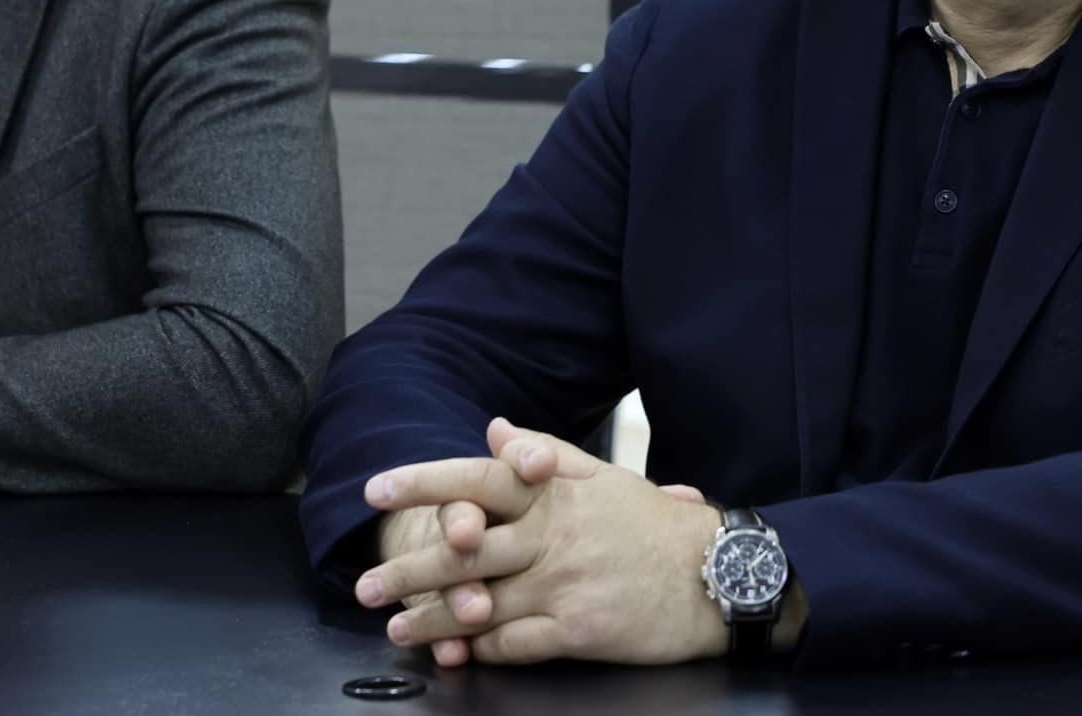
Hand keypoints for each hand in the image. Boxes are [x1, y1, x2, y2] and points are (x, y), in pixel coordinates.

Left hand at [356, 416, 728, 666]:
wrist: (714, 574)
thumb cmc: (654, 525)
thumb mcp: (601, 476)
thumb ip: (541, 451)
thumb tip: (492, 429)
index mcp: (553, 492)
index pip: (476, 478)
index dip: (423, 482)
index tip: (376, 488)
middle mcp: (552, 535)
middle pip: (465, 550)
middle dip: (409, 568)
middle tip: (367, 584)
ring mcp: (564, 584)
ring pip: (480, 603)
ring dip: (432, 618)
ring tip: (396, 627)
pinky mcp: (579, 631)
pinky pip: (514, 643)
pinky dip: (479, 648)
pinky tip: (455, 652)